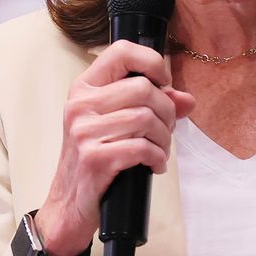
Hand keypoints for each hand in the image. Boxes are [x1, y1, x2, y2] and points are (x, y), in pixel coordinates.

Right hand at [35, 40, 193, 255]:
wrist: (68, 204)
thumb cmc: (94, 159)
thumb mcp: (116, 125)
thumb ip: (151, 106)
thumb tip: (187, 100)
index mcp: (84, 88)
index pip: (121, 51)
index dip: (152, 62)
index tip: (163, 83)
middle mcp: (80, 105)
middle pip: (144, 89)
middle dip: (166, 112)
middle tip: (165, 130)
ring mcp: (84, 131)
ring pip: (147, 118)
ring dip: (164, 138)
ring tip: (160, 150)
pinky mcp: (94, 158)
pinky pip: (142, 148)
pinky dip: (157, 158)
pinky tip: (154, 165)